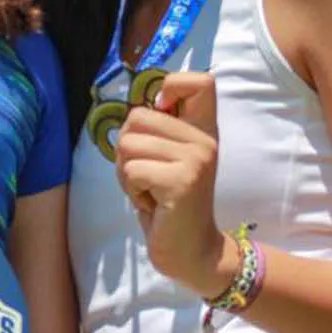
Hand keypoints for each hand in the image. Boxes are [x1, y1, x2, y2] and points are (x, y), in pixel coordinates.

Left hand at [115, 72, 225, 291]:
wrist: (192, 251)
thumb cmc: (170, 204)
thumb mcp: (168, 159)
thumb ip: (157, 131)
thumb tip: (131, 108)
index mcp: (204, 129)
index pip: (200, 81)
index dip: (170, 86)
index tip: (160, 114)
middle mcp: (204, 139)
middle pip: (137, 116)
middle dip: (127, 148)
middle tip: (147, 175)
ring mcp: (195, 159)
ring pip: (128, 144)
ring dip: (127, 173)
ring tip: (149, 191)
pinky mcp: (181, 181)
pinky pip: (131, 170)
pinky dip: (131, 190)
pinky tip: (152, 204)